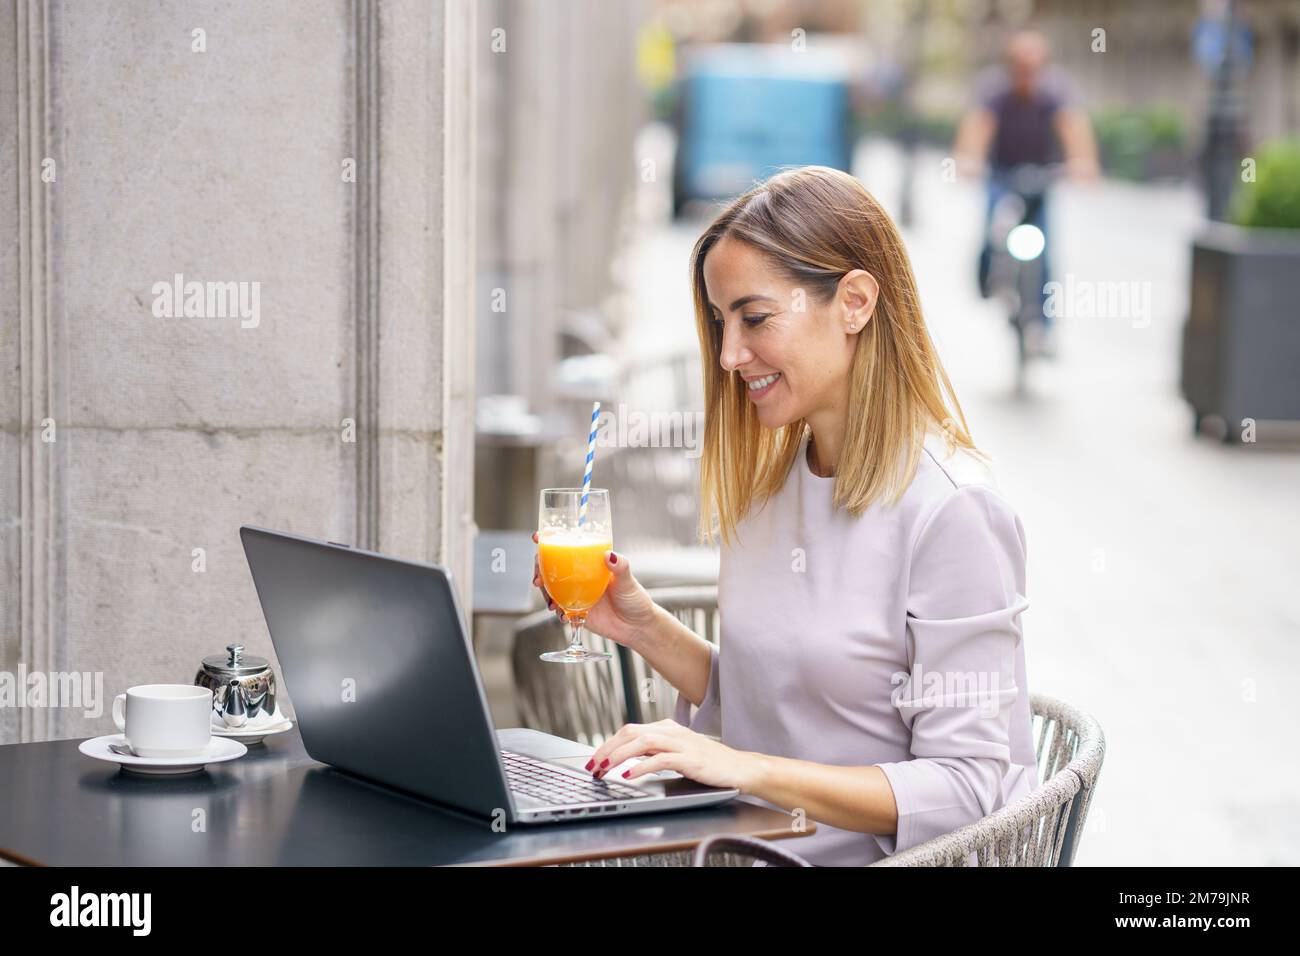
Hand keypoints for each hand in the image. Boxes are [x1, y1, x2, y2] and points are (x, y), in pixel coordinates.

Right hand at [532, 533, 658, 649]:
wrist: (636, 627)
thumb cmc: (635, 600)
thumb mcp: (628, 581)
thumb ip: (620, 567)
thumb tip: (610, 554)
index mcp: (590, 562)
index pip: (567, 546)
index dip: (550, 540)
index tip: (537, 537)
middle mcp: (579, 576)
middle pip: (550, 565)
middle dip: (539, 568)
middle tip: (538, 579)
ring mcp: (575, 593)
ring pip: (550, 587)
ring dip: (544, 592)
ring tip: (550, 602)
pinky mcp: (574, 610)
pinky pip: (558, 608)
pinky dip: (555, 610)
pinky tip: (561, 614)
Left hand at [584, 718, 761, 792]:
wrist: (739, 767)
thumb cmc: (709, 762)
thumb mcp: (677, 752)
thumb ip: (655, 750)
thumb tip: (627, 757)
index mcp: (667, 728)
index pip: (630, 730)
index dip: (609, 743)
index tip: (595, 759)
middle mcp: (672, 731)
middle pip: (631, 732)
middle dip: (608, 748)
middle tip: (593, 765)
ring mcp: (682, 743)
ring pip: (643, 742)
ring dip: (620, 756)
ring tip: (606, 768)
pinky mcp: (690, 758)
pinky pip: (661, 759)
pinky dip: (642, 767)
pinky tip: (630, 776)